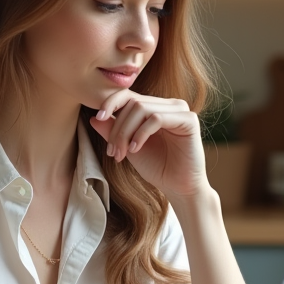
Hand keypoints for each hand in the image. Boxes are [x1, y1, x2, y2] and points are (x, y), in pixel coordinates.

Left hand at [90, 90, 208, 200]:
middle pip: (133, 103)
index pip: (130, 95)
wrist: (179, 188)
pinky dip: (141, 134)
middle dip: (117, 128)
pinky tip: (135, 149)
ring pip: (142, 109)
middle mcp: (169, 105)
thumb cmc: (157, 168)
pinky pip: (157, 118)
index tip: (98, 118)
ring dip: (125, 132)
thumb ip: (114, 132)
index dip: (111, 103)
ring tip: (122, 154)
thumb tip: (94, 118)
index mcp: (156, 107)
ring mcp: (180, 110)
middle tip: (113, 152)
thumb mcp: (128, 148)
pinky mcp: (189, 120)